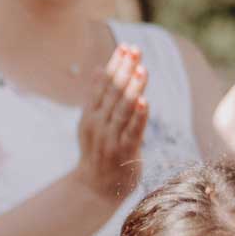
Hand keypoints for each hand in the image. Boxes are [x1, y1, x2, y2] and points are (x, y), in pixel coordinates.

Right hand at [72, 45, 147, 203]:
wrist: (94, 188)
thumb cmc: (98, 151)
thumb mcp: (92, 122)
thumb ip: (97, 97)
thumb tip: (100, 68)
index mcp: (89, 115)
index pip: (103, 85)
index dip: (114, 65)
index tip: (125, 47)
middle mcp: (97, 125)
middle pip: (112, 93)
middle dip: (124, 71)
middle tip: (135, 51)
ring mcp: (110, 139)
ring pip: (122, 109)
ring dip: (132, 88)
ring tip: (142, 70)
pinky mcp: (123, 152)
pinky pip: (132, 132)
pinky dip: (138, 117)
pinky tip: (145, 102)